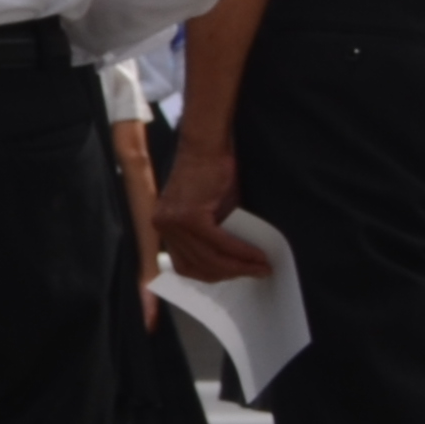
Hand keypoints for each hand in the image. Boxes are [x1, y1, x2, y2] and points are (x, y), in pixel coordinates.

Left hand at [159, 137, 268, 282]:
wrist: (207, 146)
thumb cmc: (212, 175)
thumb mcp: (209, 213)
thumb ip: (212, 237)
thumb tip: (234, 265)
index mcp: (163, 226)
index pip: (185, 265)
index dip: (213, 275)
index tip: (237, 277)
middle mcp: (162, 226)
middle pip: (198, 265)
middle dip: (231, 274)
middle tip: (258, 273)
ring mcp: (172, 222)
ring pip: (209, 258)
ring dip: (240, 266)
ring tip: (262, 267)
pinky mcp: (188, 215)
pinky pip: (218, 242)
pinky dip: (240, 251)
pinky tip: (257, 255)